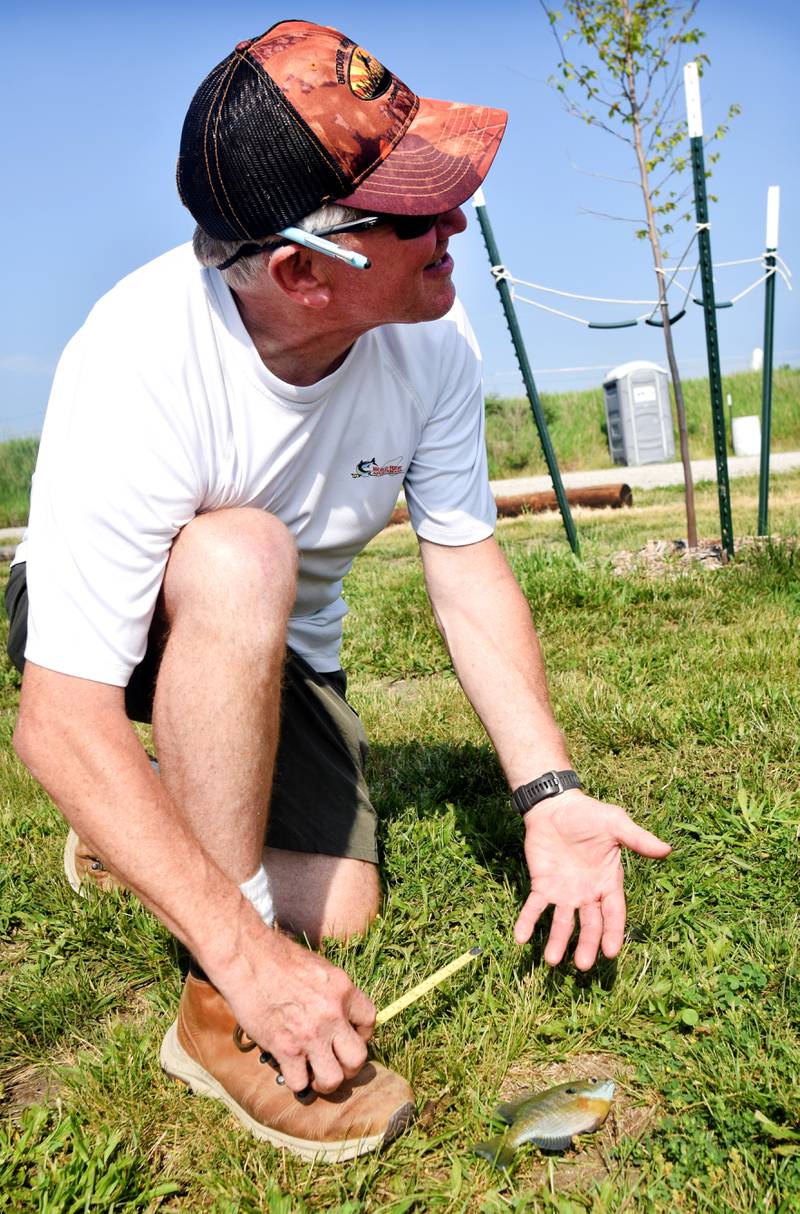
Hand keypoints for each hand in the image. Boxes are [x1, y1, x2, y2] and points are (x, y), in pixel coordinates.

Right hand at [218, 930, 375, 1094]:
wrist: (248, 960)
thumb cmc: (279, 958)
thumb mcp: (319, 968)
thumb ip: (333, 993)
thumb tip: (340, 1013)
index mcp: (343, 990)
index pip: (370, 1021)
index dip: (362, 1034)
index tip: (349, 1037)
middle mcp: (332, 1015)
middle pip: (358, 1058)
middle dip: (349, 1067)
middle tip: (336, 1063)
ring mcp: (310, 1035)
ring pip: (333, 1079)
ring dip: (325, 1082)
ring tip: (315, 1075)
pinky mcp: (285, 1049)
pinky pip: (299, 1083)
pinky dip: (296, 1082)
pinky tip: (291, 1070)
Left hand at [514, 790, 670, 969]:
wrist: (555, 806)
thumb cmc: (589, 815)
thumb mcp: (615, 824)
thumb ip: (637, 839)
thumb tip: (667, 850)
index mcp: (608, 883)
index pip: (613, 914)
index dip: (612, 933)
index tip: (611, 952)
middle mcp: (587, 894)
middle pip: (588, 925)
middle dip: (586, 944)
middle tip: (582, 965)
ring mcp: (564, 893)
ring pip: (561, 922)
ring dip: (556, 940)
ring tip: (550, 960)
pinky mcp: (542, 885)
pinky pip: (534, 907)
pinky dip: (527, 922)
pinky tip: (520, 937)